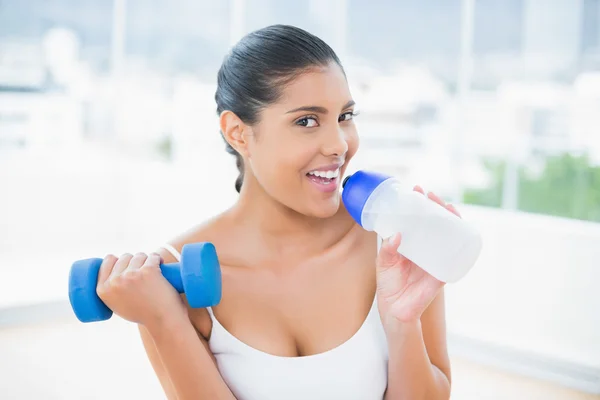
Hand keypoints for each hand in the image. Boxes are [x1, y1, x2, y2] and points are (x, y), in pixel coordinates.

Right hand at [96, 252, 187, 328]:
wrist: (162, 321)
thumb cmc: (143, 314)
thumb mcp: (118, 305)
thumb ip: (112, 291)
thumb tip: (113, 272)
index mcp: (103, 290)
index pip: (108, 260)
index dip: (119, 259)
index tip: (129, 264)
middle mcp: (115, 281)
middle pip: (125, 257)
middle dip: (135, 261)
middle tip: (144, 272)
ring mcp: (131, 275)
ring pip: (139, 255)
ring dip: (147, 260)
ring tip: (152, 272)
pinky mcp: (147, 271)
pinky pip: (152, 256)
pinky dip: (158, 259)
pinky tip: (160, 264)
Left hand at [375, 186, 460, 325]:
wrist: (394, 309)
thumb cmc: (388, 284)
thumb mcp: (383, 262)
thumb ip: (388, 249)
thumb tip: (397, 234)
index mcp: (411, 242)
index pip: (418, 219)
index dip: (419, 204)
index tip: (416, 190)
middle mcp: (426, 248)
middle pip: (436, 223)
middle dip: (436, 207)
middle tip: (430, 196)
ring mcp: (436, 258)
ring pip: (449, 235)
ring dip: (451, 220)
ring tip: (448, 207)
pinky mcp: (442, 272)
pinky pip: (455, 258)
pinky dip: (460, 245)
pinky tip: (459, 233)